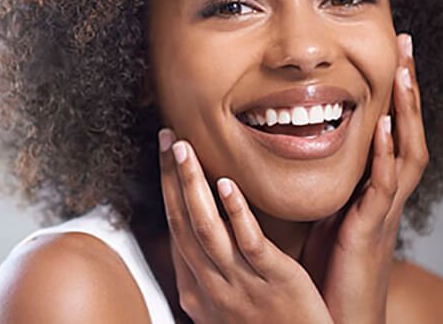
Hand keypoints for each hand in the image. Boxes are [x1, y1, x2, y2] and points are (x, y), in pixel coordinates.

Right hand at [159, 128, 333, 323]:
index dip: (167, 187)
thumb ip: (212, 270)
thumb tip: (201, 233)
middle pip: (183, 223)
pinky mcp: (276, 282)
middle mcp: (212, 285)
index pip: (175, 228)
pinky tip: (227, 186)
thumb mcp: (226, 306)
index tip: (167, 151)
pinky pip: (250, 245)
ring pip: (206, 230)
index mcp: (197, 288)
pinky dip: (236, 214)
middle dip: (172, 177)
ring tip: (185, 149)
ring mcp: (241, 284)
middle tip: (168, 137)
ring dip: (191, 186)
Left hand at [301, 33, 428, 323]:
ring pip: (406, 152)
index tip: (388, 52)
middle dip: (407, 88)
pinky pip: (385, 187)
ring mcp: (382, 210)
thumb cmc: (326, 266)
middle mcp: (383, 193)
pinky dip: (388, 156)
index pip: (387, 128)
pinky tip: (387, 128)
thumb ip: (316, 179)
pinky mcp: (372, 229)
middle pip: (406, 130)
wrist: (337, 312)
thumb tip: (288, 144)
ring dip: (407, 112)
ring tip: (404, 73)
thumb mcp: (320, 210)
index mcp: (369, 186)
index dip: (390, 91)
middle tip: (405, 44)